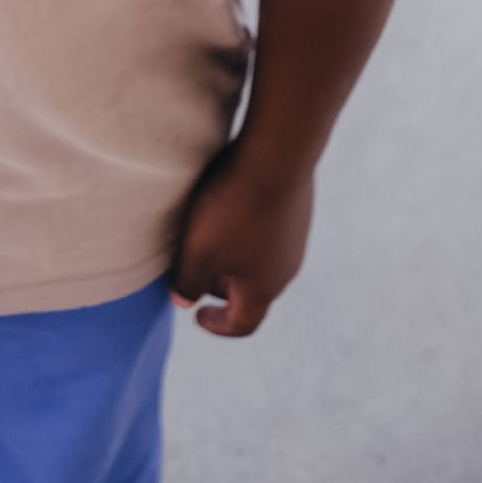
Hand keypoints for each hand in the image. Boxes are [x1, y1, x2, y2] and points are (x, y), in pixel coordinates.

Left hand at [169, 144, 314, 339]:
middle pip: (252, 292)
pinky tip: (231, 209)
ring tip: (210, 238)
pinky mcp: (298, 211)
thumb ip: (188, 282)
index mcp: (262, 289)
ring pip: (262, 261)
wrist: (277, 156)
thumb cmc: (233, 210)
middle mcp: (286, 270)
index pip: (243, 324)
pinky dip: (249, 234)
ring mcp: (296, 239)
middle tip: (197, 271)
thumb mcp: (199, 252)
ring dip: (236, 259)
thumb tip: (183, 301)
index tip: (198, 315)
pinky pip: (270, 234)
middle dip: (222, 287)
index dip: (218, 326)